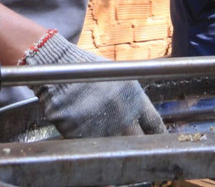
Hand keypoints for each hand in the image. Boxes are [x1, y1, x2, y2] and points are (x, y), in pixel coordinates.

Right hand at [25, 33, 164, 137]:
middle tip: (135, 149)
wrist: (57, 65)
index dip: (157, 135)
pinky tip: (88, 141)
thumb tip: (138, 116)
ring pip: (114, 148)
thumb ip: (131, 99)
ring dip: (113, 149)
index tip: (157, 140)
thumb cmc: (88, 68)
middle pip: (138, 141)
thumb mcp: (120, 78)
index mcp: (135, 98)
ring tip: (110, 147)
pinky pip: (89, 147)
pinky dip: (90, 146)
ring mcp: (101, 126)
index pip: (154, 124)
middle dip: (137, 145)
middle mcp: (122, 114)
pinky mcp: (79, 134)